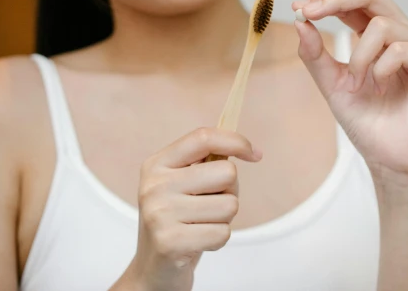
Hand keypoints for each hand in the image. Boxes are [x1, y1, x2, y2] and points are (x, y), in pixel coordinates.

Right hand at [115, 128, 261, 290]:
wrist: (153, 268)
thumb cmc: (177, 221)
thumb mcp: (183, 185)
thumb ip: (207, 163)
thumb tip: (247, 149)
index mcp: (157, 164)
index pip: (203, 138)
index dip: (235, 141)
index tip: (254, 153)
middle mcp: (154, 185)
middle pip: (226, 172)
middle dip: (230, 191)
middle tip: (210, 205)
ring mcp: (159, 213)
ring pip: (229, 205)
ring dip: (224, 218)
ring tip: (201, 224)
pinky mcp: (169, 242)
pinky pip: (222, 232)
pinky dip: (218, 239)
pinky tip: (199, 241)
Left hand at [293, 0, 407, 188]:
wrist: (388, 158)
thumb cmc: (366, 122)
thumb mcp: (332, 84)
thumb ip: (315, 55)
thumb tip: (301, 22)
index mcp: (378, 36)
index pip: (356, 3)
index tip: (300, 7)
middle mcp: (402, 34)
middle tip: (311, 12)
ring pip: (382, 25)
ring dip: (359, 56)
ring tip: (358, 84)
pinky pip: (402, 49)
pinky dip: (382, 69)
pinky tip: (381, 90)